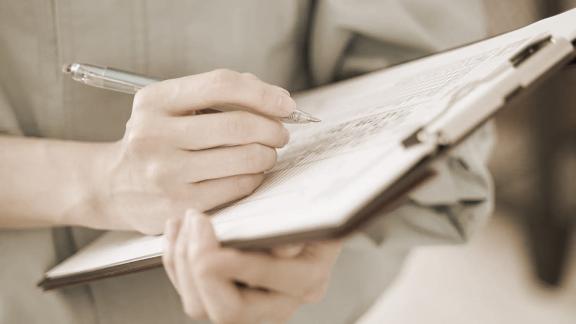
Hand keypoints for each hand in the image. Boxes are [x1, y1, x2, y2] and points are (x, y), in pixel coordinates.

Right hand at [83, 70, 294, 233]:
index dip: (262, 93)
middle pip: (238, 126)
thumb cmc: (157, 140)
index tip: (286, 104)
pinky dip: (255, 177)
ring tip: (266, 153)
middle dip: (272, 128)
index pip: (220, 85)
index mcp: (155, 101)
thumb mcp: (171, 107)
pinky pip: (237, 187)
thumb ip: (217, 95)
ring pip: (243, 159)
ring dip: (267, 154)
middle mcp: (155, 135)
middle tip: (280, 133)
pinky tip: (251, 173)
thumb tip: (276, 99)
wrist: (112, 186)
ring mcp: (166, 174)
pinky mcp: (179, 205)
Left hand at [163, 210, 342, 323]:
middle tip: (195, 220)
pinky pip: (191, 293)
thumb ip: (299, 226)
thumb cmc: (311, 203)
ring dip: (183, 261)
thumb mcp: (314, 206)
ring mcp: (252, 306)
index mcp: (307, 280)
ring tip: (186, 220)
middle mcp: (280, 302)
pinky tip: (177, 230)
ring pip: (200, 306)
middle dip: (198, 264)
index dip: (229, 263)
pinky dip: (176, 261)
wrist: (310, 206)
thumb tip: (283, 250)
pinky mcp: (227, 297)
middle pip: (227, 311)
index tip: (208, 227)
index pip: (264, 286)